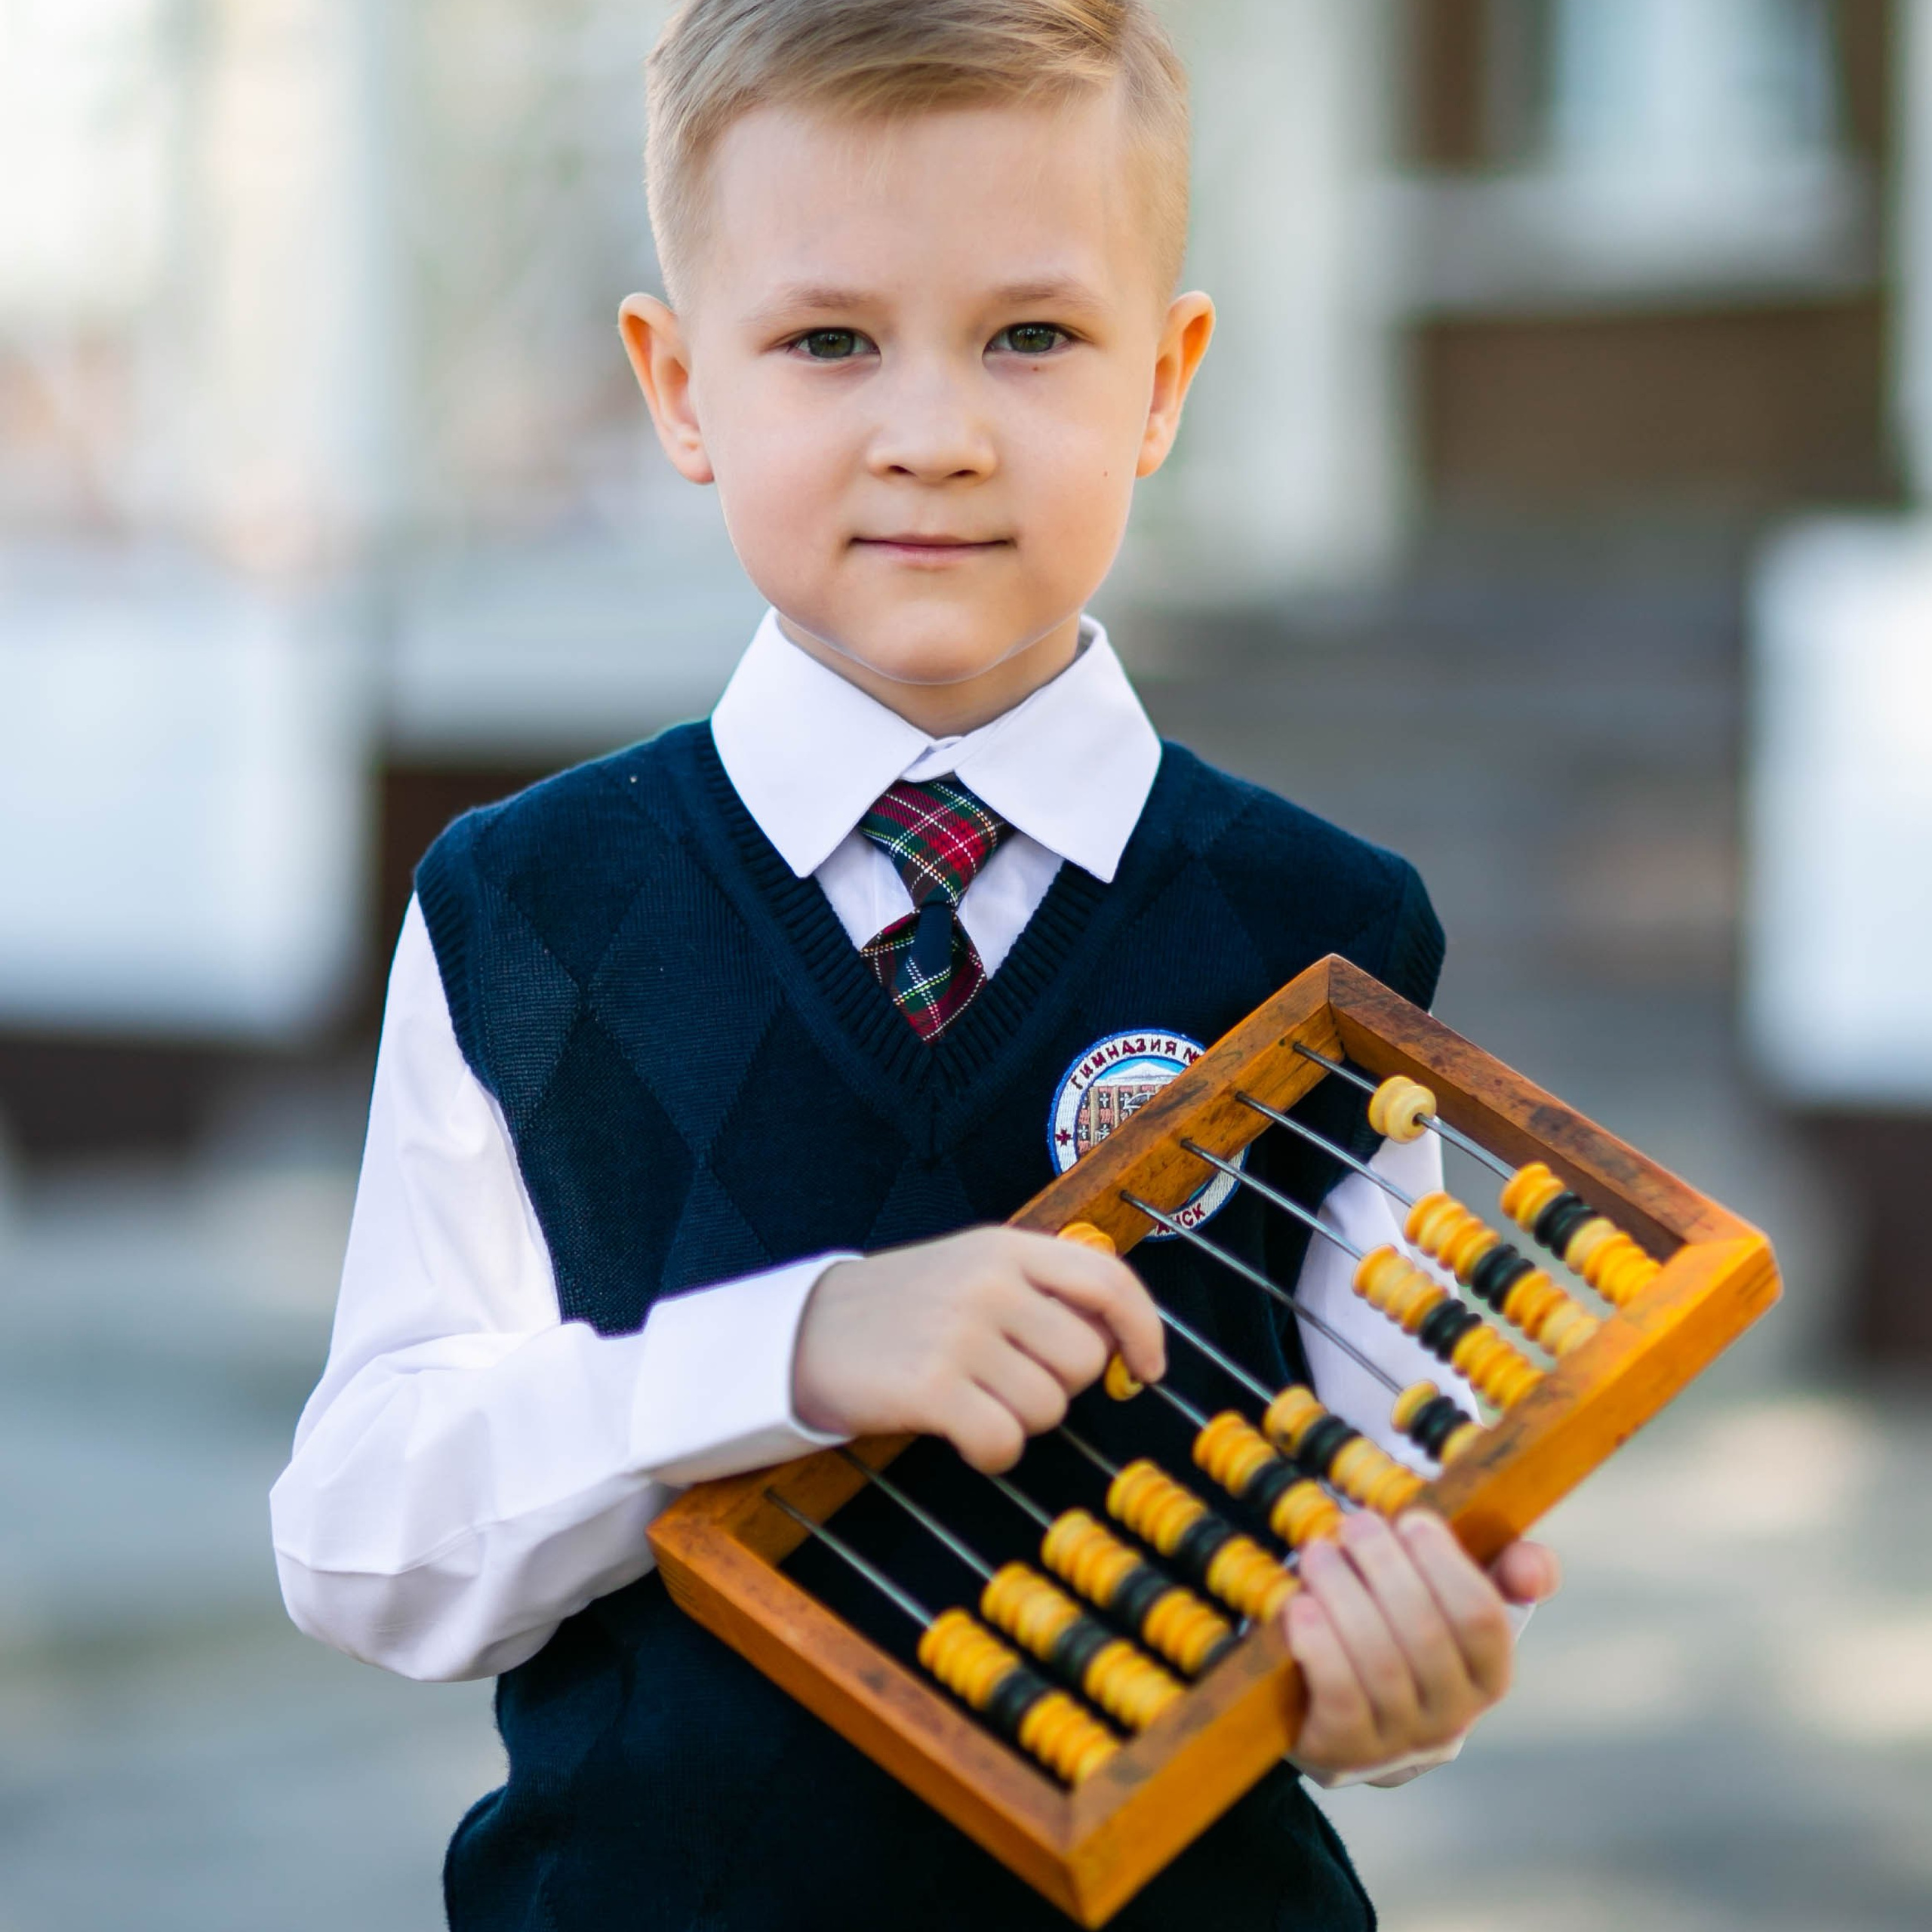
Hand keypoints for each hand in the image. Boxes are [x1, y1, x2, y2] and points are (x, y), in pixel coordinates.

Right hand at [791, 1227, 1166, 1470]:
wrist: (800, 1332)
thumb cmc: (898, 1310)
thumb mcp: (971, 1270)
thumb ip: (1040, 1292)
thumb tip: (1119, 1346)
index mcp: (1006, 1247)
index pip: (1108, 1280)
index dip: (1144, 1328)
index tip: (1149, 1367)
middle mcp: (989, 1282)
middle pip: (1085, 1361)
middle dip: (1058, 1386)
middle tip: (1004, 1380)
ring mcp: (960, 1333)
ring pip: (1049, 1408)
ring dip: (1019, 1421)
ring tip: (970, 1399)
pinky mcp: (932, 1387)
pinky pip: (1005, 1443)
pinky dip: (990, 1454)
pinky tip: (961, 1436)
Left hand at [1283, 1510, 1555, 1777]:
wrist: (1343, 1720)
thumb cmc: (1402, 1638)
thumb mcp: (1450, 1605)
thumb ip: (1502, 1573)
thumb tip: (1533, 1567)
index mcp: (1488, 1677)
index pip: (1481, 1618)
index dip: (1445, 1563)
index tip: (1411, 1519)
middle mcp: (1452, 1718)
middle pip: (1424, 1634)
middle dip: (1385, 1567)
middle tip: (1355, 1523)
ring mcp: (1397, 1741)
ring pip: (1379, 1664)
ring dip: (1344, 1595)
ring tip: (1318, 1552)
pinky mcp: (1343, 1753)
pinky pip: (1338, 1700)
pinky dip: (1320, 1646)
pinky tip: (1300, 1606)